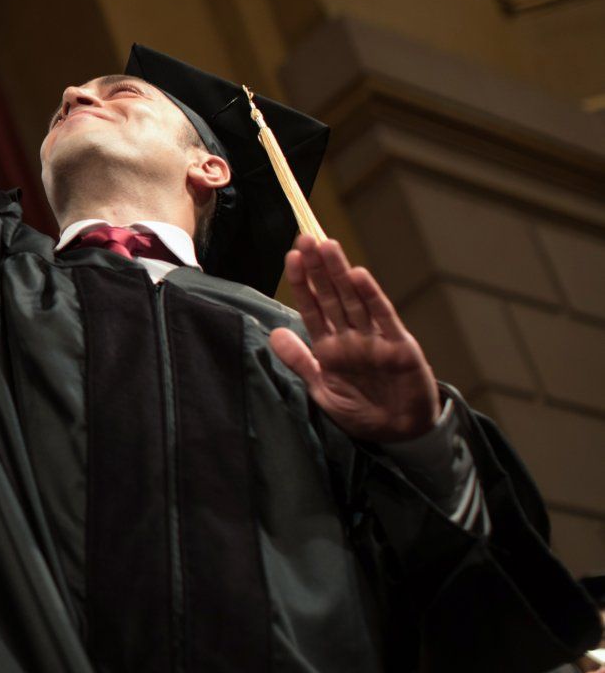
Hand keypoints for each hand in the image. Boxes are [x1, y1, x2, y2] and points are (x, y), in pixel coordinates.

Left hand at [269, 235, 441, 442]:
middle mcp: (351, 336)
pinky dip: (371, 296)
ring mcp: (375, 338)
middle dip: (317, 268)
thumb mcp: (322, 390)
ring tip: (327, 245)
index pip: (311, 307)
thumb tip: (273, 333)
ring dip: (339, 272)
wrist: (400, 434)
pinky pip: (382, 317)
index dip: (301, 282)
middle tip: (305, 238)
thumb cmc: (360, 413)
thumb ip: (300, 362)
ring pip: (353, 299)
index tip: (291, 256)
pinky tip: (358, 276)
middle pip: (330, 295)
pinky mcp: (399, 345)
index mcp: (330, 346)